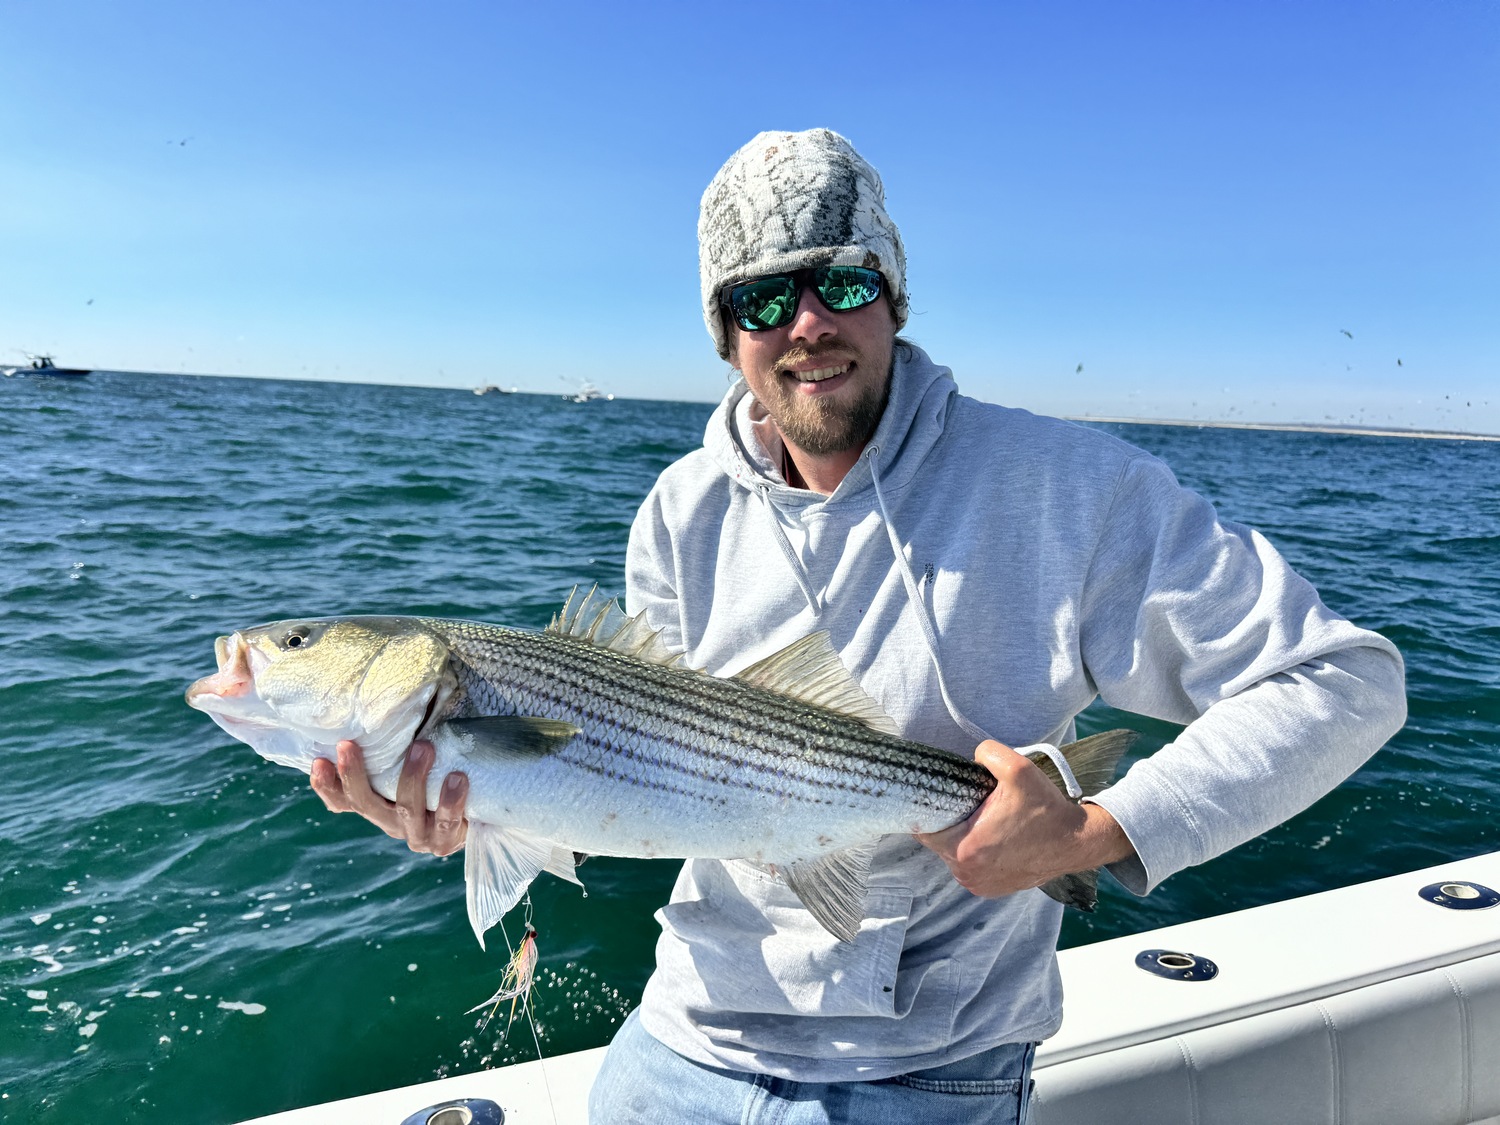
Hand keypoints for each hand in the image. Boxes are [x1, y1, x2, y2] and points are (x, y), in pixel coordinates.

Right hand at [310, 739, 468, 855]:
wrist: (477, 816)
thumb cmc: (438, 778)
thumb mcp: (412, 763)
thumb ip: (397, 746)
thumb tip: (386, 700)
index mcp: (377, 805)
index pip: (342, 799)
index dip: (326, 785)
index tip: (318, 760)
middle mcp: (389, 822)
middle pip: (364, 803)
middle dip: (354, 775)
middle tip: (348, 744)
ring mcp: (416, 834)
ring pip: (406, 810)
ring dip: (412, 778)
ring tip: (424, 748)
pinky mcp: (444, 842)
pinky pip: (445, 822)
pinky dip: (450, 801)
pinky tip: (457, 778)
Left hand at [916, 740, 1131, 897]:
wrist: (1076, 841)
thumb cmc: (1046, 809)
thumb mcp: (1018, 768)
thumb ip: (987, 752)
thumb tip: (972, 756)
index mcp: (965, 849)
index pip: (924, 829)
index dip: (927, 810)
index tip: (936, 797)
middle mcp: (967, 874)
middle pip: (938, 842)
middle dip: (947, 822)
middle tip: (966, 804)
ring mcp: (979, 885)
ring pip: (953, 855)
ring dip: (961, 838)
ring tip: (981, 820)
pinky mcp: (991, 890)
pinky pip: (970, 867)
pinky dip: (975, 853)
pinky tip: (991, 837)